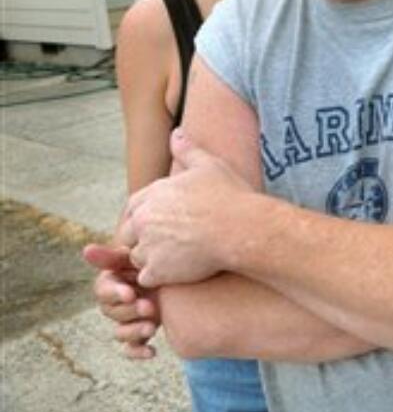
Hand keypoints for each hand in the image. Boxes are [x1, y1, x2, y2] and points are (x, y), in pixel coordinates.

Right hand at [82, 243, 161, 358]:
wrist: (194, 275)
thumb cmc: (165, 261)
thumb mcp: (142, 257)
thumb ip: (114, 256)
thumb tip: (86, 249)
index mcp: (116, 281)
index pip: (104, 290)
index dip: (114, 294)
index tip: (130, 294)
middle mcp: (119, 302)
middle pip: (112, 312)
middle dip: (129, 311)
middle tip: (149, 307)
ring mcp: (130, 319)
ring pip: (120, 332)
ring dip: (133, 331)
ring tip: (152, 327)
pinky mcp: (142, 334)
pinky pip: (133, 348)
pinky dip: (139, 352)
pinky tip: (152, 352)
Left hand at [116, 130, 253, 287]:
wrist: (242, 228)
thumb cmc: (230, 195)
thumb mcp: (210, 165)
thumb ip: (188, 150)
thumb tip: (176, 132)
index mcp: (153, 194)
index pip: (134, 207)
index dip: (145, 216)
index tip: (160, 223)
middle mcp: (144, 220)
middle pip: (130, 234)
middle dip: (144, 239)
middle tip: (170, 244)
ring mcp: (148, 246)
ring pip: (137, 258)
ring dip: (152, 260)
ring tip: (179, 258)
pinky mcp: (157, 270)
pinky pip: (146, 279)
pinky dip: (159, 278)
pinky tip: (179, 272)